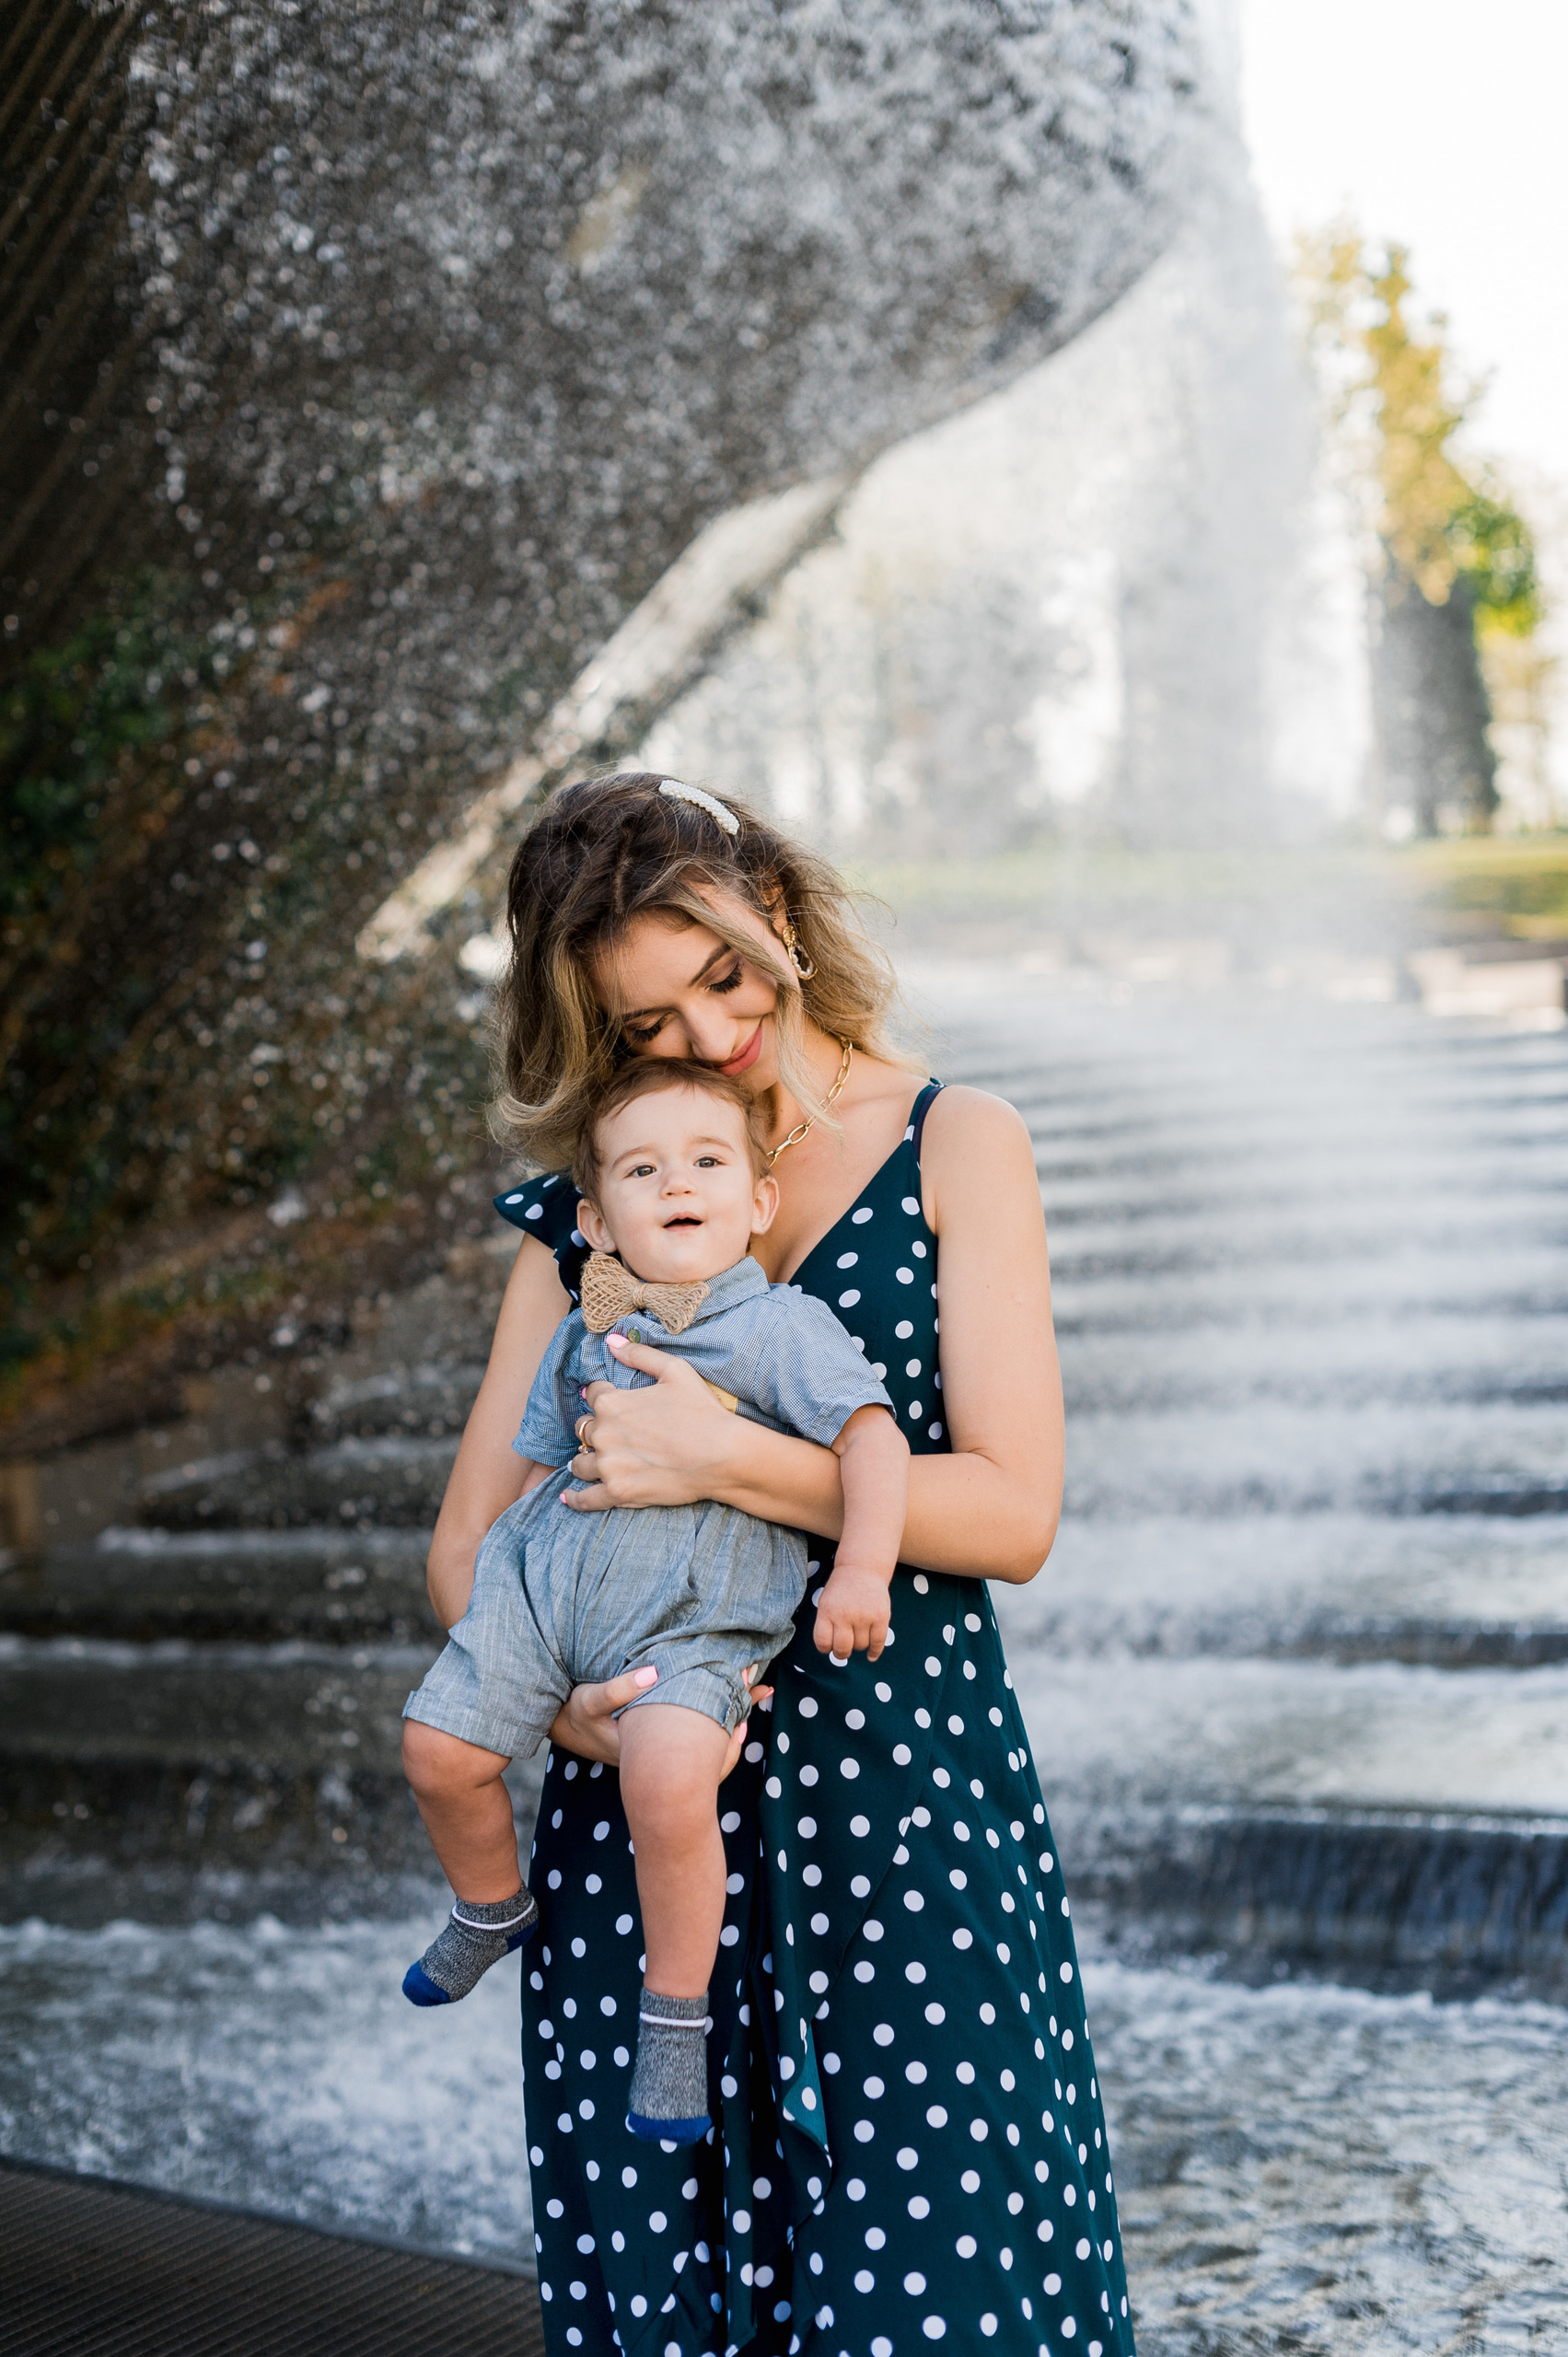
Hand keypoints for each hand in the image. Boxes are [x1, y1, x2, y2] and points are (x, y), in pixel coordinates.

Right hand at [546, 1662, 772, 1776]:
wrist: (567, 1730)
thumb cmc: (579, 1716)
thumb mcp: (590, 1701)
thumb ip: (618, 1688)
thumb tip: (655, 1671)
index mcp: (650, 1750)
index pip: (700, 1740)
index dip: (727, 1716)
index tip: (744, 1686)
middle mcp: (662, 1756)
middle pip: (713, 1741)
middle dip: (738, 1711)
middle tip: (762, 1686)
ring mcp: (665, 1751)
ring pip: (709, 1739)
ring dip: (731, 1713)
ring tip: (757, 1690)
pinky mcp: (664, 1741)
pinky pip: (701, 1734)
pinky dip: (718, 1716)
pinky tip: (729, 1698)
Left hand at [562, 1334, 740, 1512]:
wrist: (722, 1455)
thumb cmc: (702, 1411)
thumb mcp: (675, 1370)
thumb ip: (639, 1354)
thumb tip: (612, 1341)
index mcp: (612, 1403)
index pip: (594, 1395)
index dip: (604, 1395)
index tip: (614, 1401)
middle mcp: (604, 1434)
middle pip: (585, 1429)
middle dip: (596, 1429)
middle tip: (614, 1434)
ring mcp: (609, 1466)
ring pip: (580, 1462)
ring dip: (585, 1459)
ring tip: (592, 1462)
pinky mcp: (618, 1492)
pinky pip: (587, 1499)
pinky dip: (577, 1499)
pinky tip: (570, 1497)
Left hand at [813, 1561, 891, 1662]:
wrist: (862, 1569)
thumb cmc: (841, 1590)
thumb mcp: (826, 1602)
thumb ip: (827, 1624)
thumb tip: (832, 1651)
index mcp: (827, 1611)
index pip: (822, 1642)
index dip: (825, 1649)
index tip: (829, 1646)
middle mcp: (845, 1614)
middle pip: (842, 1648)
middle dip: (841, 1653)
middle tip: (843, 1650)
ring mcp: (864, 1616)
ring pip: (860, 1646)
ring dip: (858, 1646)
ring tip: (857, 1636)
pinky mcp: (881, 1616)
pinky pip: (878, 1642)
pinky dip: (874, 1652)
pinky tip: (871, 1655)